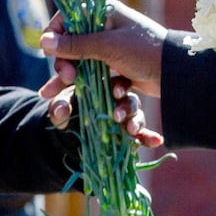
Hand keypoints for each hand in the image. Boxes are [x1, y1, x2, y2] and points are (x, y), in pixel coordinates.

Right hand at [39, 1, 165, 97]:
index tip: (49, 53)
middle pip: (73, 45)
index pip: (69, 19)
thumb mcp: (108, 46)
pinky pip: (98, 77)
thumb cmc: (144, 51)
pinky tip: (89, 97)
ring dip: (71, 79)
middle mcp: (107, 28)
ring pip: (83, 64)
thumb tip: (43, 41)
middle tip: (66, 78)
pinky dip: (93, 87)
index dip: (56, 36)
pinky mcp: (119, 69)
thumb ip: (76, 45)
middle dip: (65, 63)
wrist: (176, 74)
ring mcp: (113, 50)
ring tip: (51, 95)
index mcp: (105, 13)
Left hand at [45, 81, 163, 148]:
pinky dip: (149, 136)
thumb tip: (62, 110)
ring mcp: (123, 111)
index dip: (102, 80)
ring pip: (133, 108)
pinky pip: (142, 132)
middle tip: (116, 108)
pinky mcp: (128, 130)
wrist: (68, 133)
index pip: (102, 75)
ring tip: (130, 128)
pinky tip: (156, 141)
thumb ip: (59, 107)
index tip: (81, 82)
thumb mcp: (60, 107)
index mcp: (97, 80)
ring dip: (134, 117)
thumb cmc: (65, 110)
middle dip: (122, 99)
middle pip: (124, 90)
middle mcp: (114, 93)